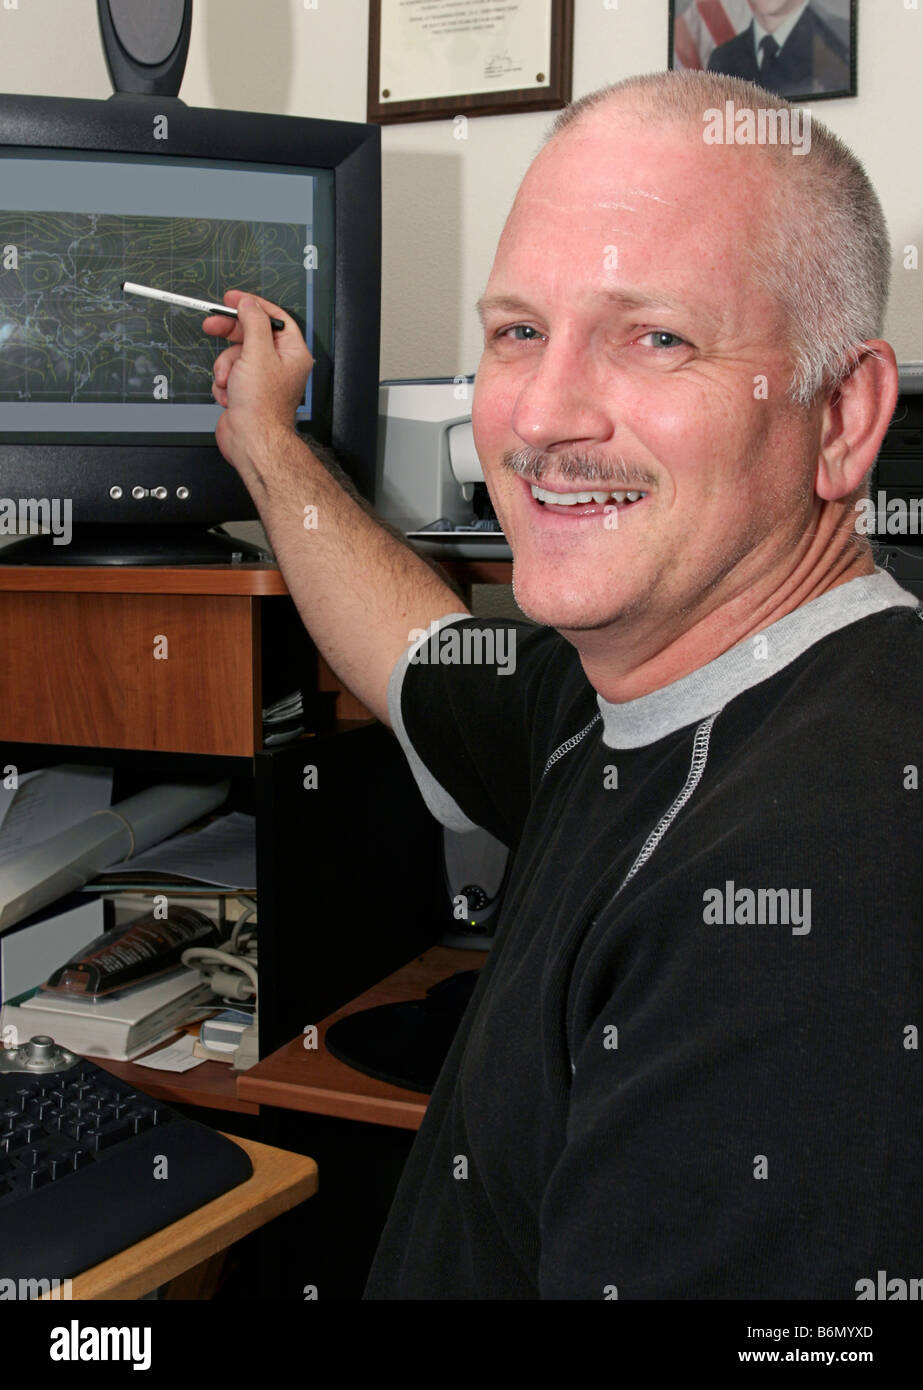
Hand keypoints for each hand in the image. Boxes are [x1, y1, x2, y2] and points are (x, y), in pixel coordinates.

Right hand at [202, 290, 313, 482]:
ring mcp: (261, 378)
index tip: (233, 298)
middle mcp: (279, 364)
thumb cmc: (262, 405)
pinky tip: (229, 396)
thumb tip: (249, 304)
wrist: (251, 440)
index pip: (274, 318)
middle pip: (251, 334)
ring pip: (235, 355)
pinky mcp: (245, 390)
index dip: (253, 306)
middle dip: (230, 335)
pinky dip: (224, 383)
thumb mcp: (257, 353)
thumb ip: (253, 323)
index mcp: (292, 353)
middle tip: (211, 325)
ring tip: (228, 382)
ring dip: (225, 367)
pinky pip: (228, 374)